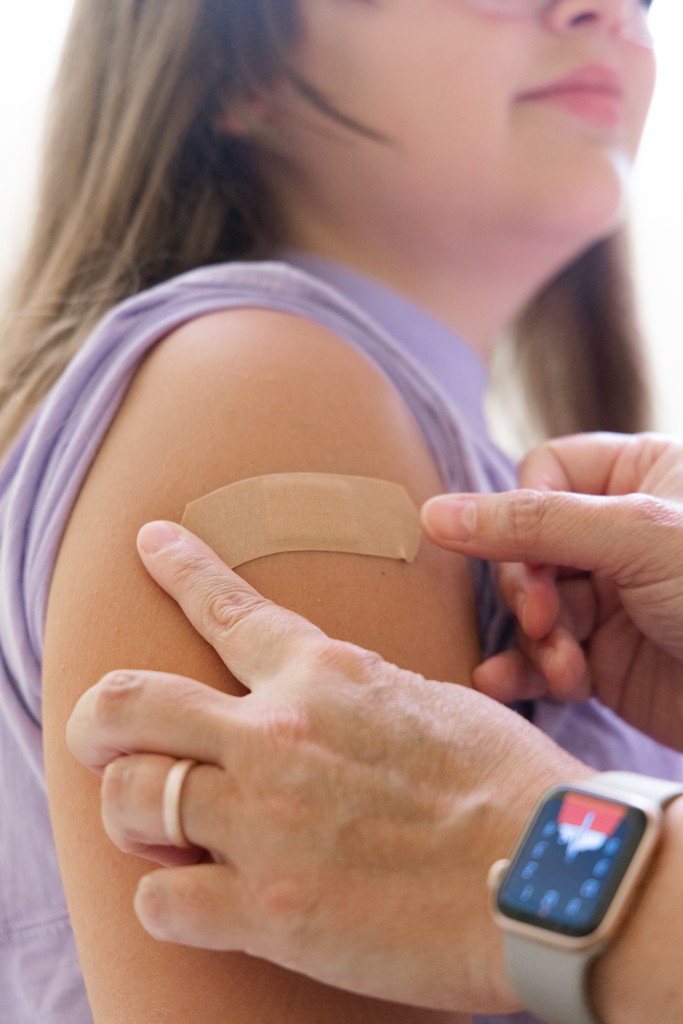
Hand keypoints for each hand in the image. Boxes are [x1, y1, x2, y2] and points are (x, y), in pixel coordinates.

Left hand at [67, 522, 583, 1013]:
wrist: (550, 875)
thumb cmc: (507, 784)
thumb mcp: (428, 702)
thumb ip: (356, 696)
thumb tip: (327, 699)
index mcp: (323, 675)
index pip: (226, 606)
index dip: (179, 567)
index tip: (150, 542)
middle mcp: (276, 736)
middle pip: (126, 703)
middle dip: (94, 717)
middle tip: (98, 732)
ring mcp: (263, 820)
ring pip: (126, 798)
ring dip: (131, 813)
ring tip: (160, 829)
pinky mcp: (267, 909)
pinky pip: (160, 899)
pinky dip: (166, 897)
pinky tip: (195, 897)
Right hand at [421, 432, 682, 749]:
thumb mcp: (637, 537)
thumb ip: (533, 523)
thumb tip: (433, 513)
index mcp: (640, 477)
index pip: (544, 472)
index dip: (524, 514)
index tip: (538, 560)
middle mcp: (620, 535)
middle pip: (527, 544)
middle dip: (530, 588)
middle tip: (551, 621)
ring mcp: (612, 599)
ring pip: (533, 606)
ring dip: (537, 639)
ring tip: (565, 670)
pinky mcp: (608, 660)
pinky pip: (544, 658)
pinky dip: (523, 672)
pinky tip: (502, 685)